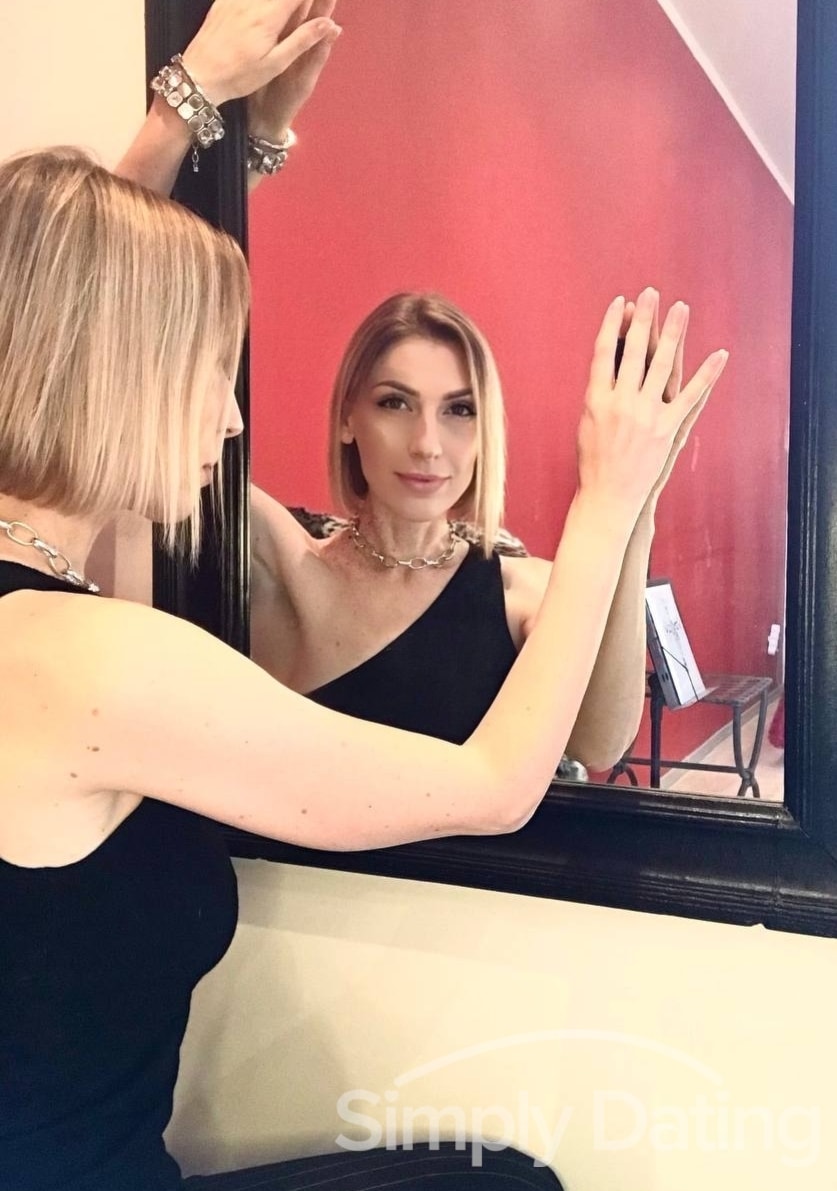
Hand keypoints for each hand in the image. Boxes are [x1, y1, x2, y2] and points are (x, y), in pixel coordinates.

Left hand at [181, 0, 340, 106]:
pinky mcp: (223, 0)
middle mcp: (253, 1)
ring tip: (291, 11)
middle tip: (306, 9)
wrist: (199, 75)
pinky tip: (267, 10)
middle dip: (297, 1)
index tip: (323, 2)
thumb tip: (329, 23)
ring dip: (281, 2)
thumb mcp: (275, 64)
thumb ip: (302, 40)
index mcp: (270, 16)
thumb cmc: (240, 76)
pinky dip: (262, 2)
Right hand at [248, 0, 340, 140]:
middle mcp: (293, 36)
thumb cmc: (288, 100)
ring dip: (288, 0)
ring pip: (283, 9)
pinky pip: (266, 20)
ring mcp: (276, 36)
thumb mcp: (305, 79)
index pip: (318, 14)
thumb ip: (318, 54)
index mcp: (307, 43)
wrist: (262, 116)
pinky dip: (268, 8)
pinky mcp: (260, 41)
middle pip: (301, 5)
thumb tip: (336, 28)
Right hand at [576, 288, 727, 517]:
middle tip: (652, 294)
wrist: (608, 496)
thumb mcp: (587, 423)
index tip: (621, 302)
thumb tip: (608, 366)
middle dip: (644, 320)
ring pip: (663, 365)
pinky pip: (692, 396)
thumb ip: (599, 393)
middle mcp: (621, 403)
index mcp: (596, 399)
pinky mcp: (668, 429)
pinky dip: (708, 375)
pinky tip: (719, 354)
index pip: (604, 351)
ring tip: (681, 309)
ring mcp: (646, 415)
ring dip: (674, 334)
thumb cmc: (593, 461)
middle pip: (634, 351)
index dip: (613, 324)